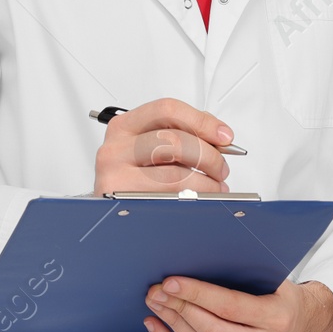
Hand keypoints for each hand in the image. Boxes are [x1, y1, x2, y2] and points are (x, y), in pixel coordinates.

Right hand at [92, 98, 233, 195]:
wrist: (107, 221)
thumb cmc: (130, 182)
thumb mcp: (146, 151)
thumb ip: (179, 135)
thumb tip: (218, 136)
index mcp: (124, 127)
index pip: (167, 110)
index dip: (202, 121)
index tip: (224, 136)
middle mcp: (116, 148)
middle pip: (175, 141)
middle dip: (210, 156)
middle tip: (221, 168)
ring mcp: (116, 175)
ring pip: (176, 173)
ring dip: (207, 182)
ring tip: (215, 187)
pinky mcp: (123, 201)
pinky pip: (169, 197)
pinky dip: (195, 199)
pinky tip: (202, 199)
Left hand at [142, 278, 332, 331]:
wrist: (305, 326)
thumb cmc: (285, 297)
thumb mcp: (275, 278)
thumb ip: (245, 270)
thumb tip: (201, 255)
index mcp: (276, 317)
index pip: (229, 306)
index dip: (197, 294)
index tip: (172, 282)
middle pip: (211, 329)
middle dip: (179, 307)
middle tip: (157, 290)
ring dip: (172, 324)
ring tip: (155, 303)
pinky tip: (157, 326)